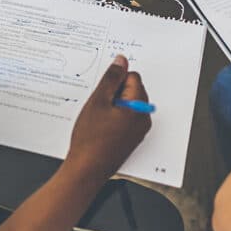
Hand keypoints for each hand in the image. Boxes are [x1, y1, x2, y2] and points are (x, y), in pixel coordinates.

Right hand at [65, 55, 150, 182]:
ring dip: (113, 106)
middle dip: (115, 93)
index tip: (103, 92)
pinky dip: (114, 118)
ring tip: (98, 119)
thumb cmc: (91, 139)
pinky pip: (126, 119)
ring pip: (128, 104)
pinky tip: (100, 127)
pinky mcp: (131, 138)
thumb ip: (111, 78)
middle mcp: (143, 118)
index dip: (114, 81)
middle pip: (133, 90)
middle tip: (99, 106)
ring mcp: (138, 130)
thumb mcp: (98, 101)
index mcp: (139, 107)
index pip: (133, 77)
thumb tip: (121, 60)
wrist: (86, 169)